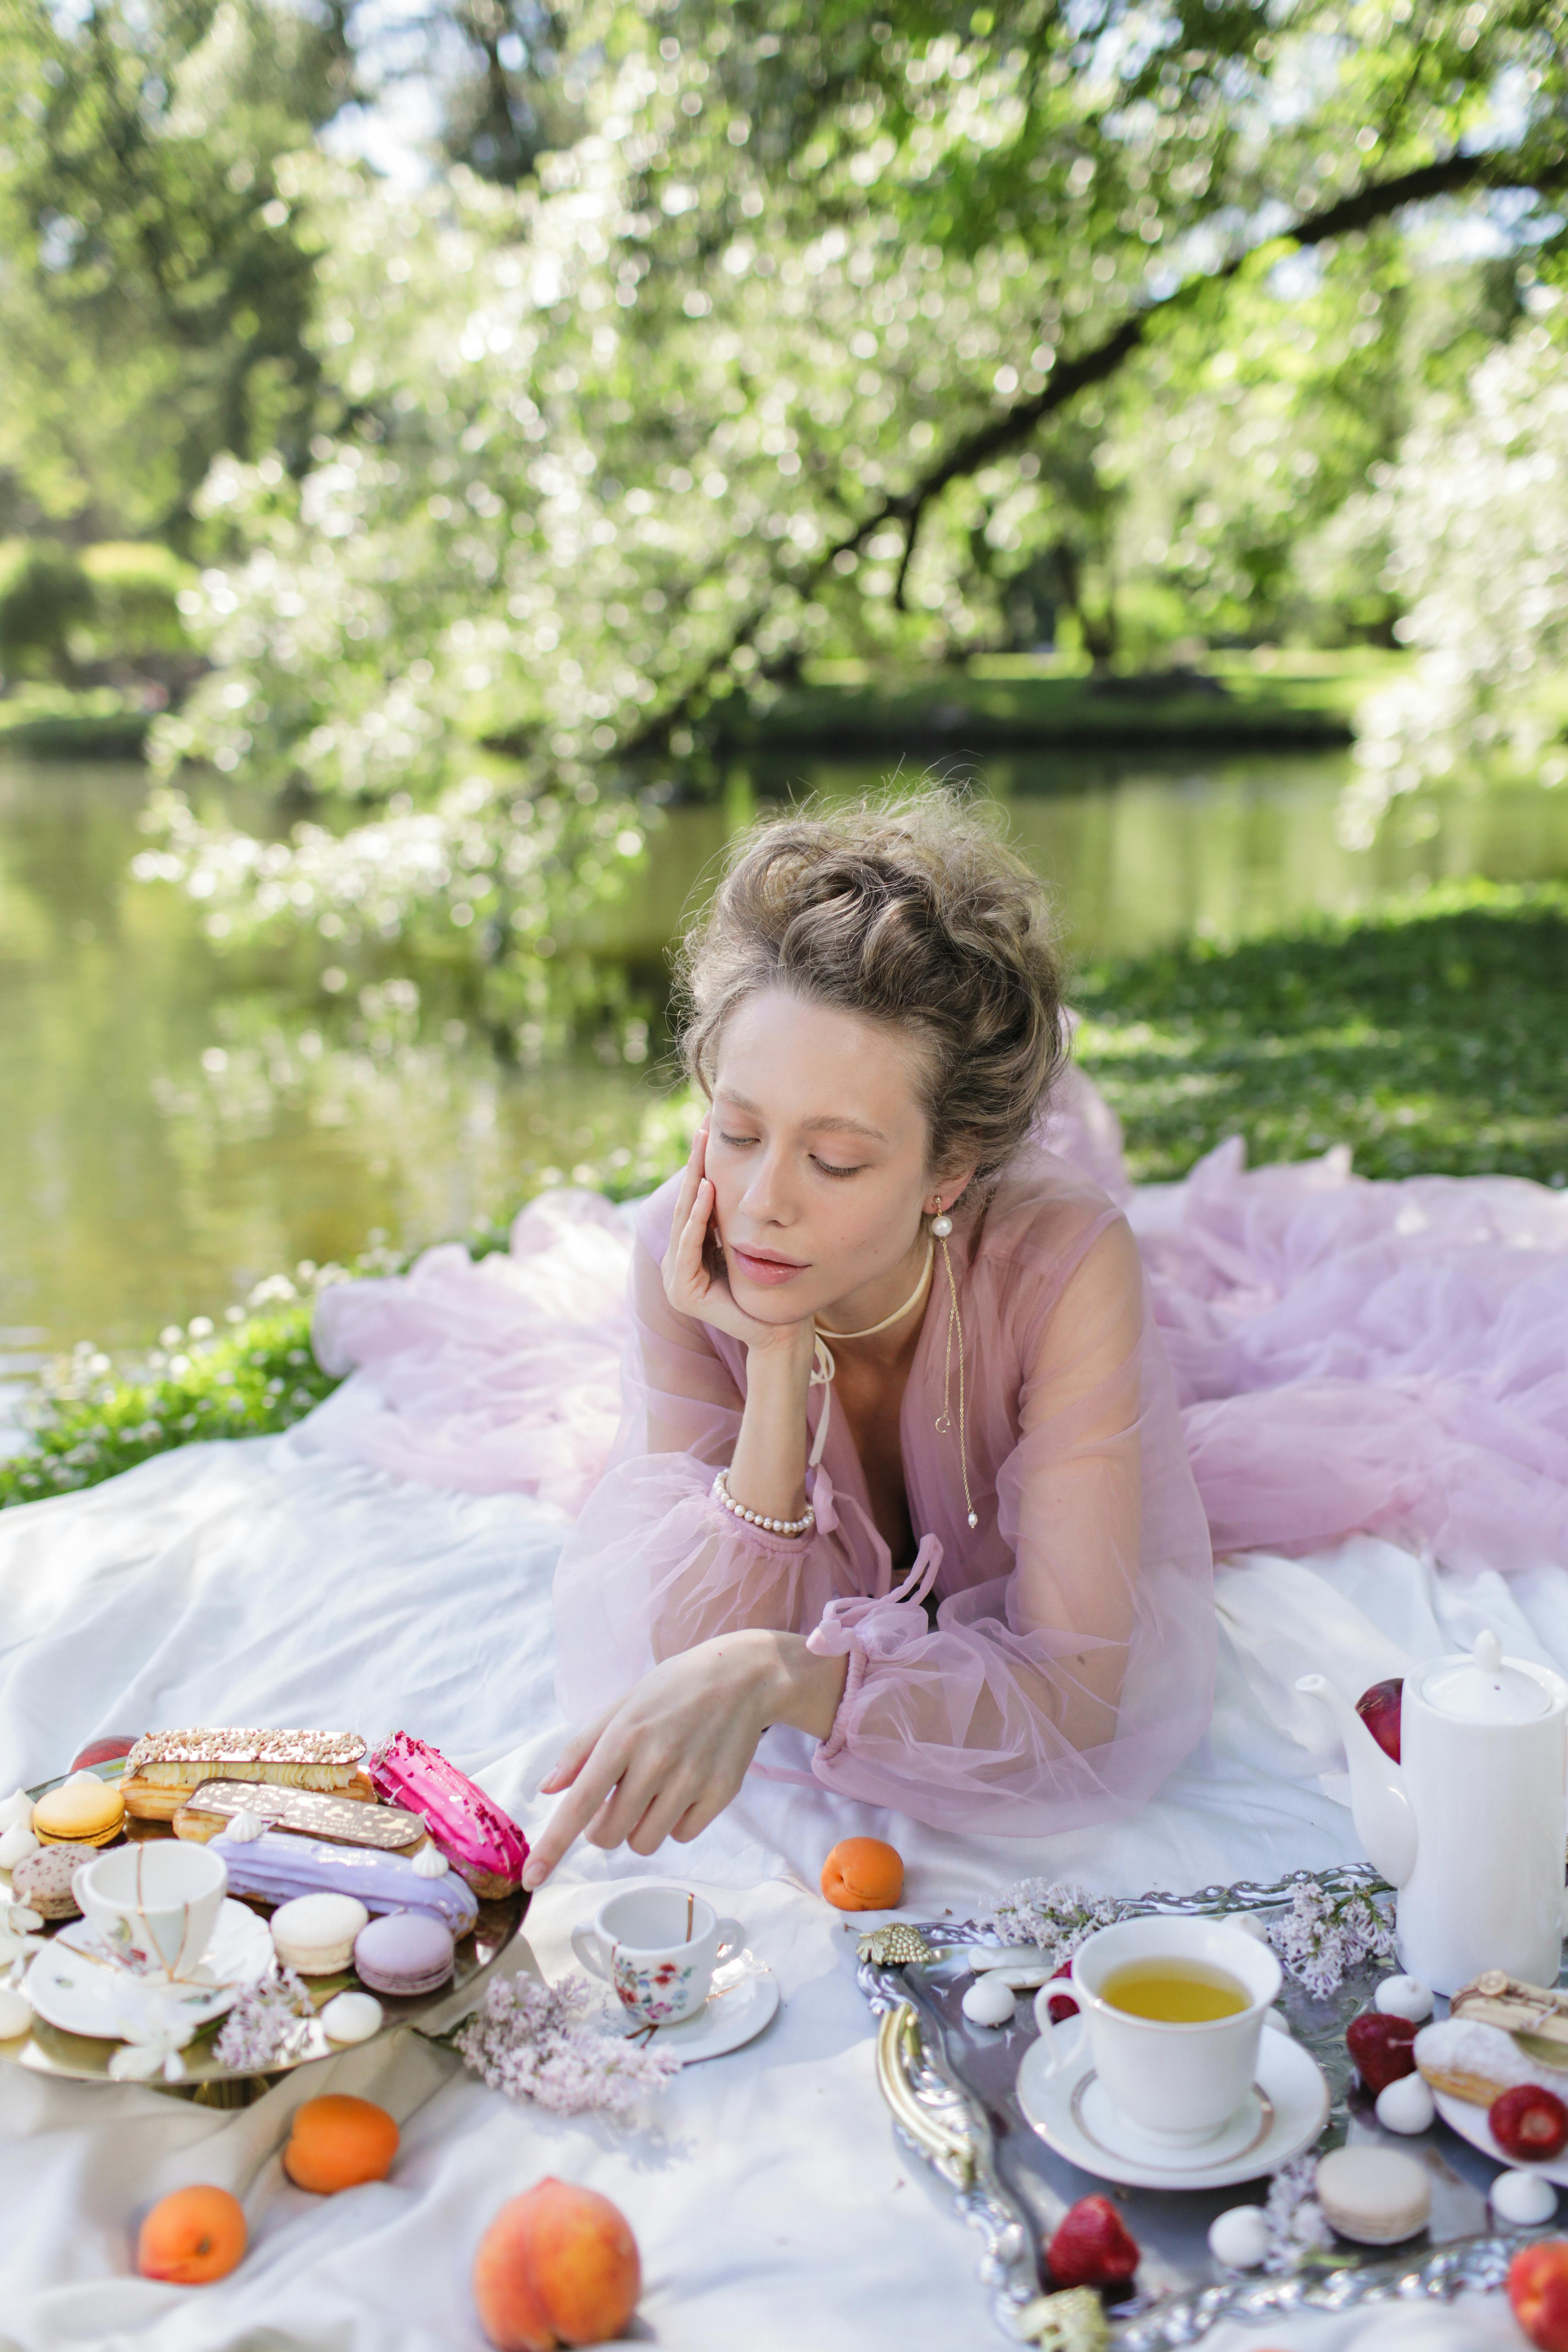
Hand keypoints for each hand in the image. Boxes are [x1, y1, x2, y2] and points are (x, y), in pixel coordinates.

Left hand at [522, 1632, 849, 1888]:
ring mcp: (691, 1780)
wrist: (742, 1678)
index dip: (553, 1846)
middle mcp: (655, 1761)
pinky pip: (682, 1835)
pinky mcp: (720, 1794)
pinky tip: (684, 1788)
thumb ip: (581, 1748)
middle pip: (609, 1835)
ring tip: (655, 1790)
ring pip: (644, 1842)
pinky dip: (676, 1822)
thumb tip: (548, 1789)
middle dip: (604, 1827)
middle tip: (619, 1796)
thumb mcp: (621, 1706)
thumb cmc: (672, 1690)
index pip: (579, 1803)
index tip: (532, 1880)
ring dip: (639, 1827)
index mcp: (623, 1737)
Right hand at [663, 1120, 811, 1357]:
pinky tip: (705, 1191)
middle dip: (694, 1165)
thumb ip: (734, 1222)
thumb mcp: (748, 1244)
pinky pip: (689, 1247)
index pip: (695, 1202)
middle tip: (703, 1127)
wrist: (776, 1333)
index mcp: (691, 1251)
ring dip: (693, 1182)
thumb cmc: (768, 1289)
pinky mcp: (683, 1292)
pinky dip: (697, 1218)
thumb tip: (740, 1178)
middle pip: (686, 1205)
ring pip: (684, 1220)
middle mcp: (678, 1263)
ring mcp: (676, 1278)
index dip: (701, 1167)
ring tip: (701, 1149)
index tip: (711, 1132)